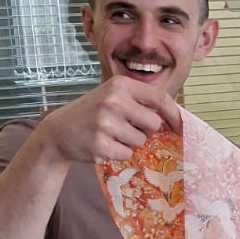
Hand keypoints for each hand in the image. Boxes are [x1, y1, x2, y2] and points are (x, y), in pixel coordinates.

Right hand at [42, 76, 180, 164]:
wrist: (59, 131)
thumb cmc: (93, 113)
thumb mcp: (113, 97)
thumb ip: (140, 102)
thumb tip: (174, 117)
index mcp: (120, 84)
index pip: (160, 98)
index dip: (174, 114)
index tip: (180, 126)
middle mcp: (113, 101)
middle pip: (154, 123)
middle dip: (145, 130)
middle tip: (125, 127)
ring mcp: (106, 123)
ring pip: (140, 140)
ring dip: (130, 142)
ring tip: (111, 134)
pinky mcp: (100, 145)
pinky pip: (126, 153)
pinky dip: (119, 152)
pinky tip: (103, 144)